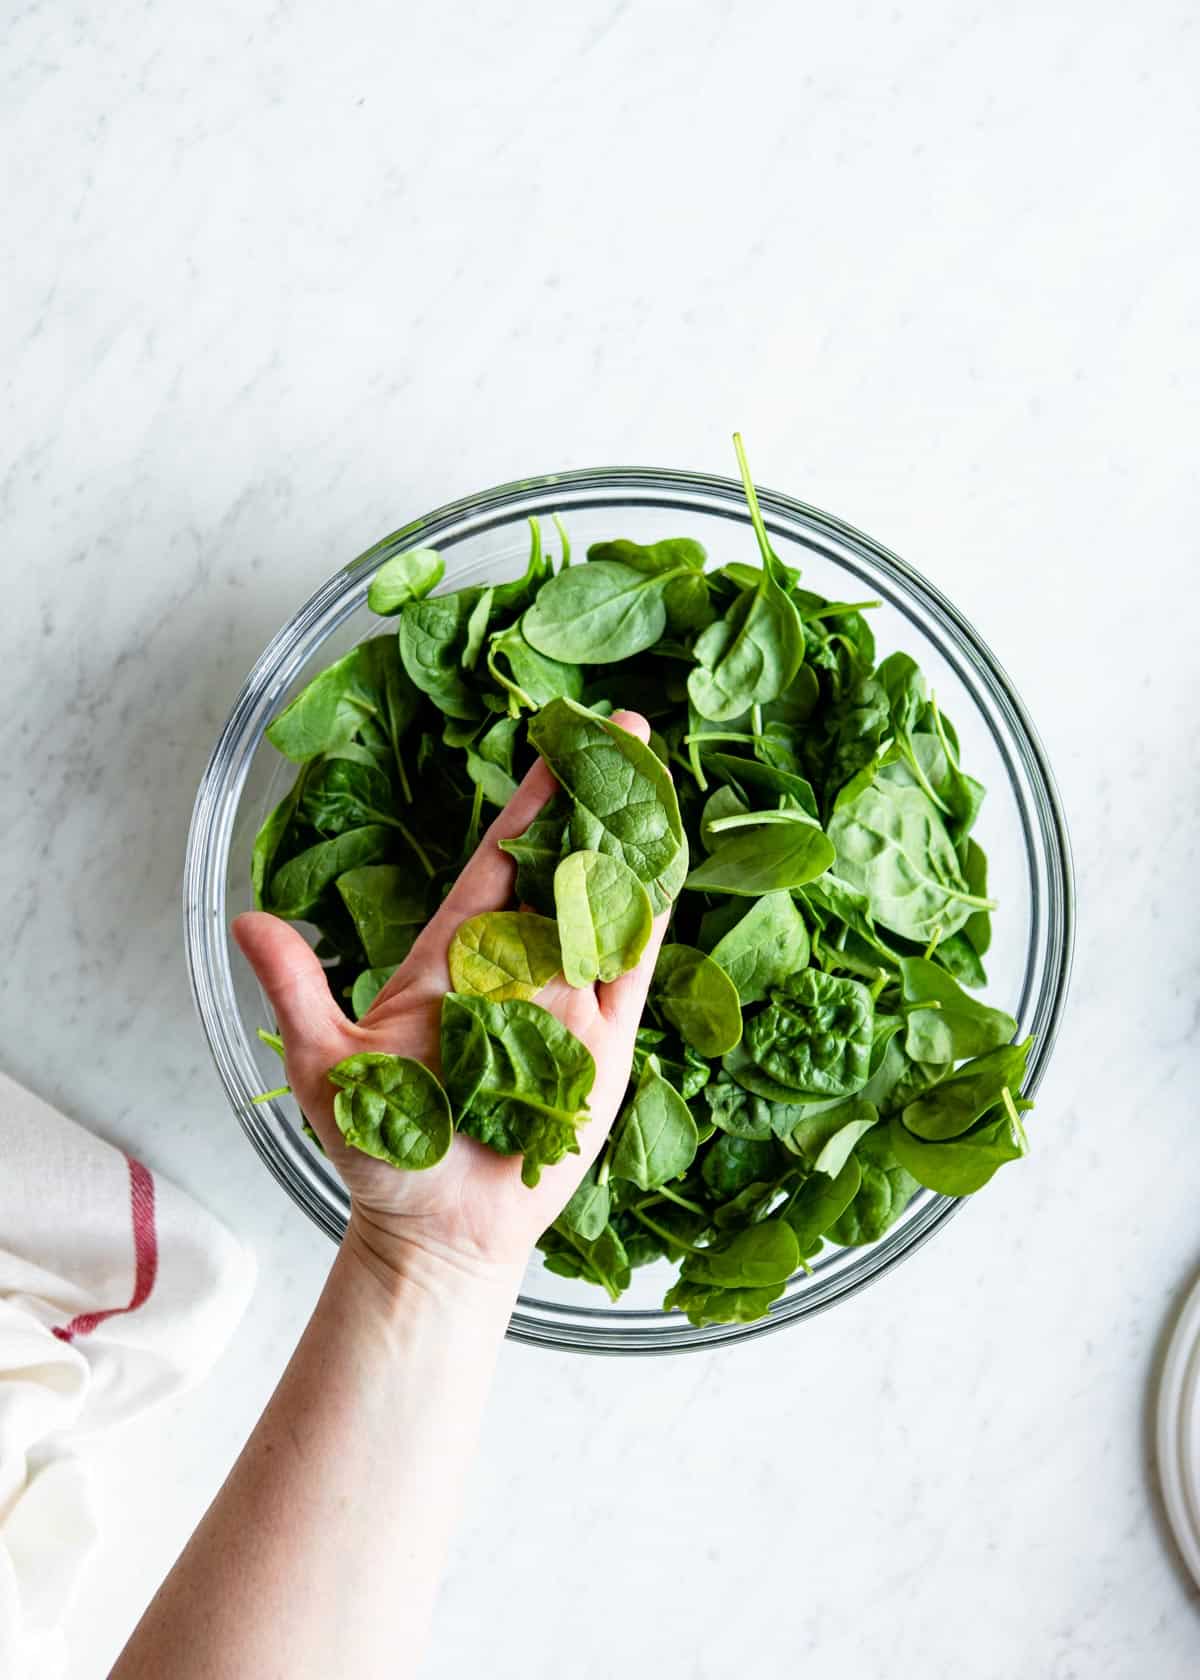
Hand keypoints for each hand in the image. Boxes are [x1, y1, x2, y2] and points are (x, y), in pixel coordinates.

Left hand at [234, 710, 668, 1283]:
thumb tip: (247, 919)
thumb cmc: (383, 1148)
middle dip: (592, 797)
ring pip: (607, 904)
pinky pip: (633, 970)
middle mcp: (518, 964)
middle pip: (562, 863)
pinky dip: (653, 917)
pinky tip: (671, 866)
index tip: (552, 741)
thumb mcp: (326, 1064)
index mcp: (454, 953)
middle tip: (621, 729)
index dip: (528, 801)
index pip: (498, 859)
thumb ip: (299, 987)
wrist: (438, 1230)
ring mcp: (567, 999)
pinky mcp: (605, 1042)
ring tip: (657, 775)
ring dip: (632, 842)